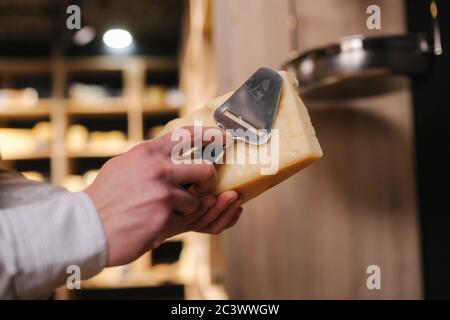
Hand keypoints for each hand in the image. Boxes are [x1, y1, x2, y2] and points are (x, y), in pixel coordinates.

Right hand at [84, 126, 241, 266]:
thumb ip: (150, 157)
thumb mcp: (124, 165)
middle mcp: (159, 170)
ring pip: (197, 200)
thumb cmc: (105, 197)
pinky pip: (185, 221)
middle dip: (208, 180)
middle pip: (206, 170)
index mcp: (148, 152)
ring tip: (160, 211)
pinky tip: (153, 223)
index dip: (211, 135)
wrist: (86, 228)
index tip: (224, 137)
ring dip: (185, 209)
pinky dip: (173, 224)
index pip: (188, 135)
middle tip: (204, 186)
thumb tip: (175, 148)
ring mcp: (164, 195)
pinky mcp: (166, 219)